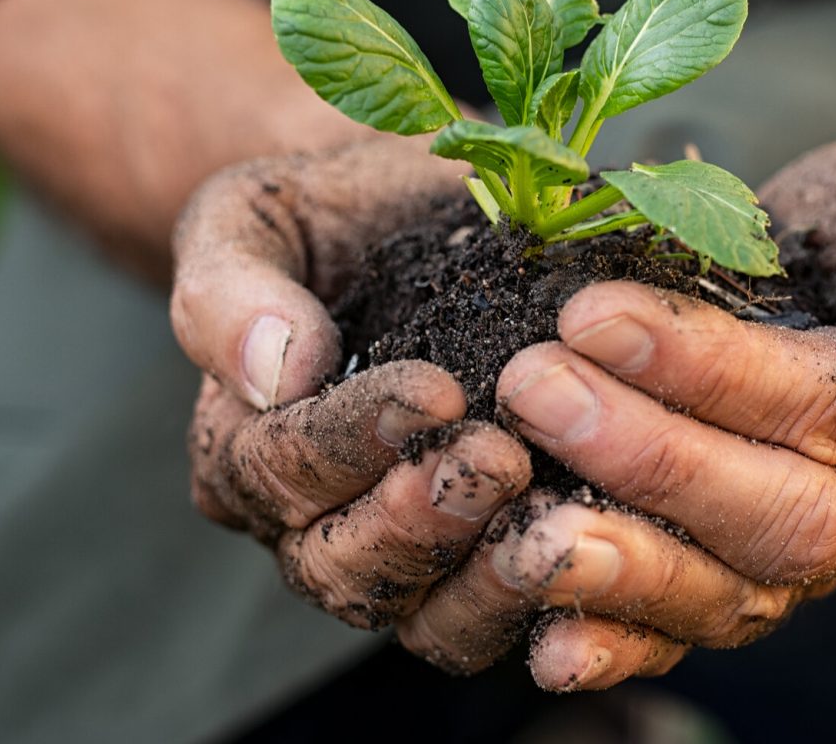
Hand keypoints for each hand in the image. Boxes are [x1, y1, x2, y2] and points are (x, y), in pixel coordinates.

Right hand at [171, 140, 535, 629]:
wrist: (414, 219)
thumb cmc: (328, 215)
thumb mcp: (256, 217)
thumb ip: (234, 288)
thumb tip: (277, 370)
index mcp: (242, 446)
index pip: (281, 467)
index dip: (354, 438)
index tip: (433, 391)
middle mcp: (307, 525)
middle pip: (344, 565)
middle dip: (421, 522)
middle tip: (498, 461)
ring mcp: (398, 560)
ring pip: (425, 618)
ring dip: (487, 581)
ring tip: (552, 521)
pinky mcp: (480, 571)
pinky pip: (501, 621)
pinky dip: (548, 602)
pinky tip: (602, 555)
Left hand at [393, 143, 835, 688]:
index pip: (821, 407)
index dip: (704, 367)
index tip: (592, 312)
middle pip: (775, 515)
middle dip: (647, 459)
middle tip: (533, 387)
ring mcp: (812, 562)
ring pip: (731, 593)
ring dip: (623, 566)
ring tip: (522, 529)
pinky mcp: (743, 582)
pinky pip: (688, 635)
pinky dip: (619, 646)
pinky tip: (546, 647)